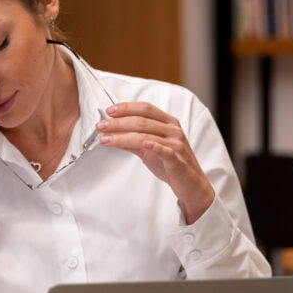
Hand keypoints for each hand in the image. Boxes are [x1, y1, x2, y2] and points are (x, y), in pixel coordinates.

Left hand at [96, 102, 214, 222]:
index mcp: (168, 122)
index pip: (145, 108)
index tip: (110, 111)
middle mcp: (173, 130)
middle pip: (142, 121)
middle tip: (101, 126)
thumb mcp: (149, 150)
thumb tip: (112, 134)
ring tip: (106, 139)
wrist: (191, 184)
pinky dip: (153, 146)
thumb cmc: (172, 164)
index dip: (127, 107)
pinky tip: (142, 144)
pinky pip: (164, 151)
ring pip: (146, 136)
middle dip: (118, 123)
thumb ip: (133, 141)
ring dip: (123, 137)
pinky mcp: (177, 159)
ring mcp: (176, 144)